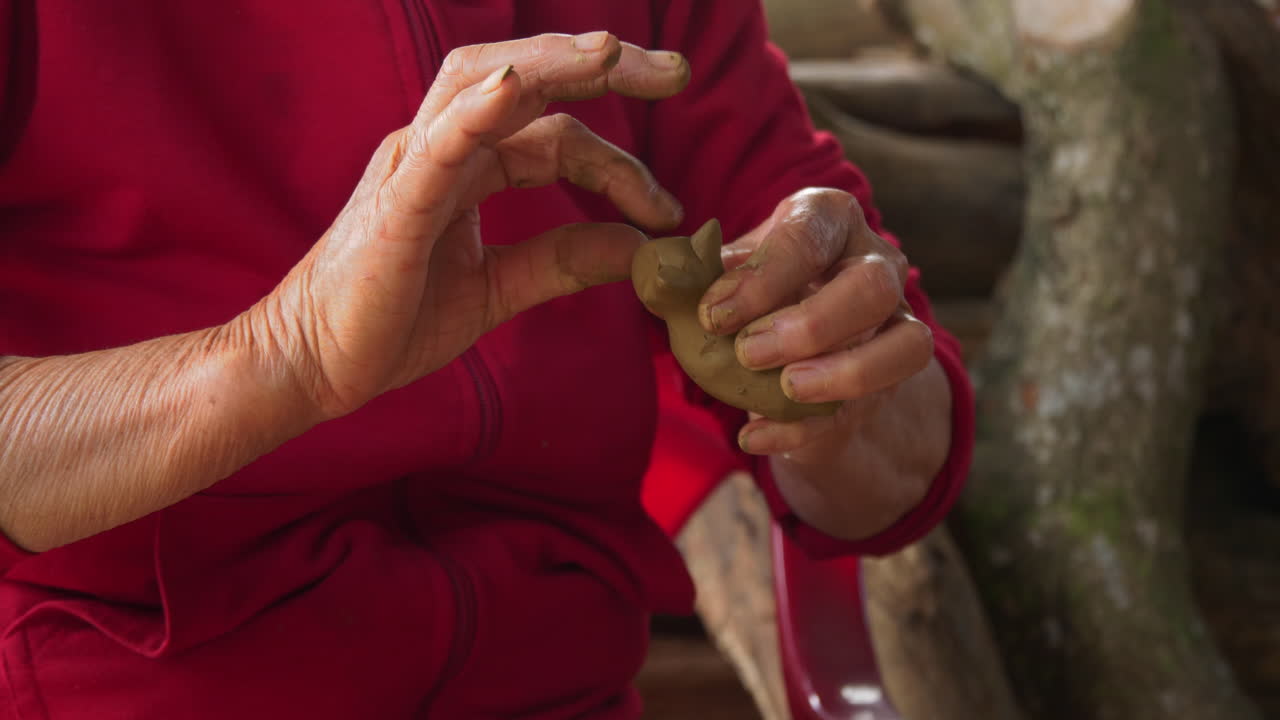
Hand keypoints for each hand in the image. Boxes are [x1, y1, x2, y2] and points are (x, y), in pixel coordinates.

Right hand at [238, 32, 689, 420]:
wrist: (316, 366)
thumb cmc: (393, 322)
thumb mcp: (498, 289)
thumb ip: (563, 263)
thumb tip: (639, 248)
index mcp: (467, 167)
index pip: (558, 139)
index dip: (620, 168)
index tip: (668, 212)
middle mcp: (441, 149)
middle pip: (525, 79)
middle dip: (602, 66)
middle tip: (678, 71)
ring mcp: (413, 167)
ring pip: (482, 84)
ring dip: (551, 63)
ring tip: (614, 54)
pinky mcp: (394, 204)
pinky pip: (439, 144)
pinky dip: (479, 110)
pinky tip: (519, 86)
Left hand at [698, 188, 949, 538]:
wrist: (788, 338)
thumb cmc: (755, 289)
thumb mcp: (726, 271)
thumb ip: (700, 274)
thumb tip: (666, 277)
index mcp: (829, 219)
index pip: (808, 236)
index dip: (762, 278)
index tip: (714, 314)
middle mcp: (876, 262)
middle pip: (873, 286)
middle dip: (811, 324)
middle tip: (750, 352)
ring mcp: (894, 324)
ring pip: (906, 346)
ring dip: (843, 373)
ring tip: (785, 389)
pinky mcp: (889, 381)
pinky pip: (867, 407)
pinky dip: (806, 429)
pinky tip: (756, 436)